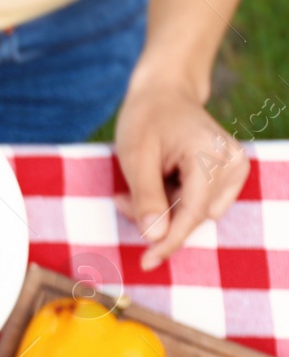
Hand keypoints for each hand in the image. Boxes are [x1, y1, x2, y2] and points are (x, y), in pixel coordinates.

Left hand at [114, 64, 248, 271]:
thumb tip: (156, 237)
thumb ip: (146, 197)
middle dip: (155, 217)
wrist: (165, 93)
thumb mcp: (135, 157)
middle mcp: (232, 162)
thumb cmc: (147, 119)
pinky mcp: (230, 174)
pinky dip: (173, 203)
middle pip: (192, 216)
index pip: (192, 214)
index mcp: (212, 155)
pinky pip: (198, 204)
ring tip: (136, 187)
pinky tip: (157, 184)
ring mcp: (235, 168)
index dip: (168, 242)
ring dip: (162, 210)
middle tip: (122, 198)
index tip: (146, 262)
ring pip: (194, 214)